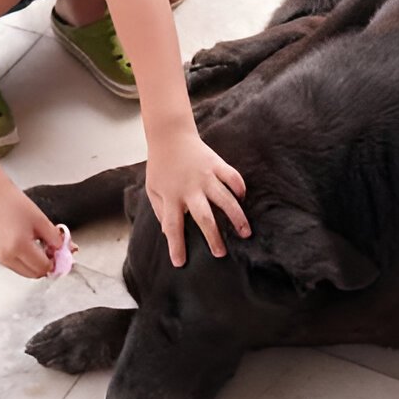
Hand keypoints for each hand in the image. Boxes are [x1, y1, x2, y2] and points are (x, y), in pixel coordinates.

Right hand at [0, 188, 64, 277]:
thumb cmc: (16, 206)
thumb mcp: (42, 221)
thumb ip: (56, 239)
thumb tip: (65, 252)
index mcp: (20, 246)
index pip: (43, 267)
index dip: (55, 263)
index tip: (60, 256)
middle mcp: (8, 255)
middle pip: (34, 274)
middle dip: (46, 265)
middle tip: (52, 253)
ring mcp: (1, 258)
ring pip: (26, 273)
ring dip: (36, 265)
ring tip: (40, 248)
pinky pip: (17, 267)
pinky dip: (26, 262)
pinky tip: (29, 249)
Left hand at [145, 131, 248, 266]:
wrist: (170, 136)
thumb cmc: (160, 166)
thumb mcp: (153, 190)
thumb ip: (161, 211)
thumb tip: (167, 233)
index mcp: (172, 196)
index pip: (173, 226)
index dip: (176, 245)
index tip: (180, 263)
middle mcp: (190, 188)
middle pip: (204, 217)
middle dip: (213, 236)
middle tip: (221, 253)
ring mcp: (205, 176)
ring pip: (224, 199)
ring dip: (236, 217)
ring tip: (245, 233)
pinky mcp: (216, 164)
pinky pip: (232, 177)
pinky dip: (240, 188)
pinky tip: (243, 199)